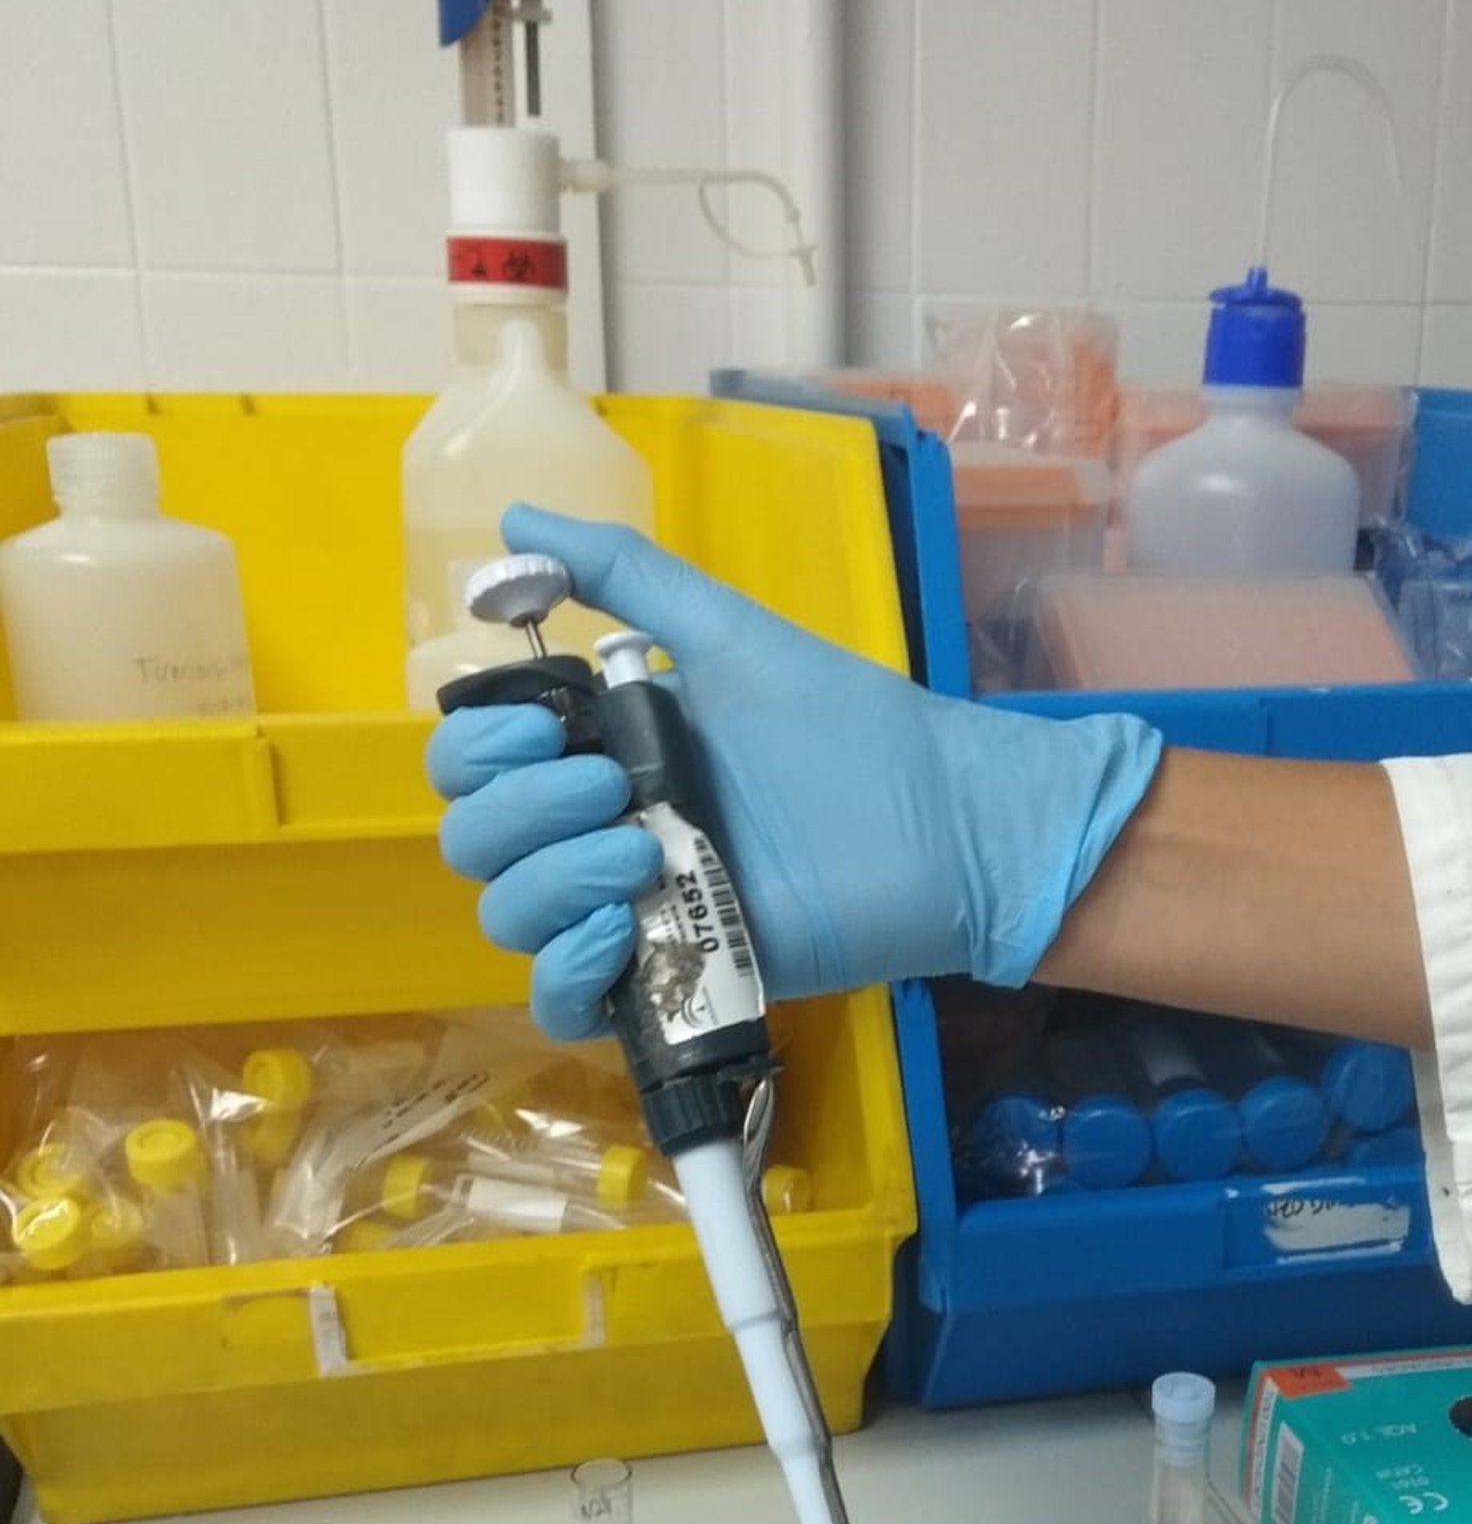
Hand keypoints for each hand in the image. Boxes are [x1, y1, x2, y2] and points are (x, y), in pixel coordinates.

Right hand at [426, 508, 1161, 1037]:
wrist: (945, 821)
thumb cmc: (847, 726)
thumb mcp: (729, 634)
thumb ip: (627, 575)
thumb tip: (513, 518)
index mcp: (598, 750)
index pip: (474, 764)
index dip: (480, 749)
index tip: (547, 725)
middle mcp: (597, 831)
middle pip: (476, 842)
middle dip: (521, 810)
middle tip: (614, 790)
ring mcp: (631, 912)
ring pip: (510, 919)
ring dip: (549, 882)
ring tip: (638, 855)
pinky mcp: (675, 979)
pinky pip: (565, 1005)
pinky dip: (568, 971)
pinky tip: (622, 928)